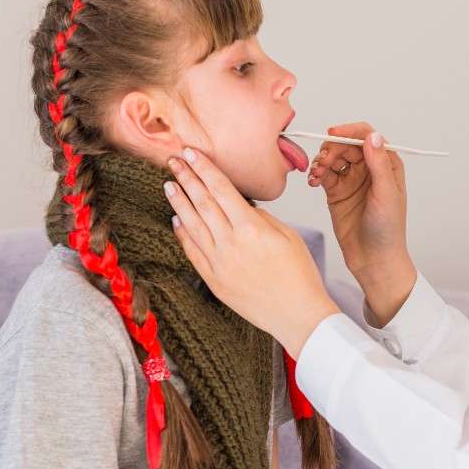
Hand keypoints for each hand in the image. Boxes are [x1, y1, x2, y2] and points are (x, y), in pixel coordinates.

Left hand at [165, 148, 340, 357]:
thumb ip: (262, 217)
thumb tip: (243, 207)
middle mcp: (230, 244)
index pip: (221, 190)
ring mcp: (219, 264)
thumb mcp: (288, 236)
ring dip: (179, 203)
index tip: (192, 153)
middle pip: (202, 203)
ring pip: (192, 226)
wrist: (297, 315)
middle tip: (173, 161)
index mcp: (252, 229)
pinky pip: (192, 252)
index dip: (205, 169)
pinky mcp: (214, 281)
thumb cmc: (300, 276)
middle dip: (187, 179)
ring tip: (169, 185)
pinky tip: (177, 221)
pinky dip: (183, 235)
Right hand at [308, 123, 411, 284]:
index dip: (349, 131)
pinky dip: (316, 173)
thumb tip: (373, 136)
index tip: (332, 135)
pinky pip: (324, 174)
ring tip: (316, 174)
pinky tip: (313, 181)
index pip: (367, 136)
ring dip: (321, 161)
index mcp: (387, 165)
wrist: (373, 259)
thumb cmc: (387, 229)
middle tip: (323, 162)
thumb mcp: (385, 194)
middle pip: (346, 145)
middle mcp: (369, 169)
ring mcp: (352, 180)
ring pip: (333, 158)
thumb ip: (379, 164)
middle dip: (332, 149)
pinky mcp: (337, 192)